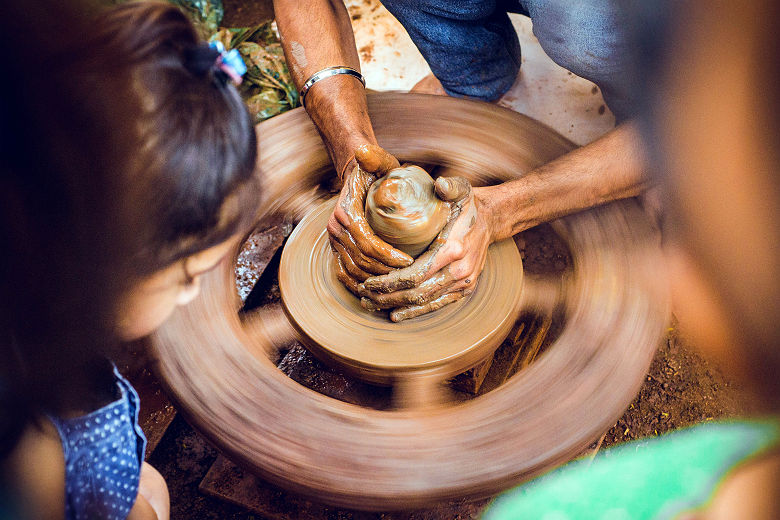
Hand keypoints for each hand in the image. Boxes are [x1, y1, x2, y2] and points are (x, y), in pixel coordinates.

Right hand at [328, 144, 414, 293]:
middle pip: (361, 261)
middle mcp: (335, 228)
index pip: (367, 242)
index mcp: (345, 212)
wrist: (356, 176)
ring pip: (353, 271)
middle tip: (409, 276)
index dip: (388, 256)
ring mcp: (333, 241)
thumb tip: (363, 150)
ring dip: (375, 281)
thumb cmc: (374, 171)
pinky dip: (358, 285)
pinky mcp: (335, 249)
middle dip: (386, 272)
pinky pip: (343, 273)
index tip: (409, 261)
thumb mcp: (379, 161)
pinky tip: (376, 292)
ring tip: (398, 283)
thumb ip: (375, 157)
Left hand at [359, 178, 494, 320]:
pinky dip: (416, 311)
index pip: (416, 274)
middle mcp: (460, 271)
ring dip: (397, 306)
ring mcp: (464, 283)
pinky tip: (396, 314)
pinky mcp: (464, 289)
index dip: (389, 282)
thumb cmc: (468, 204)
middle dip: (387, 297)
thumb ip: (449, 186)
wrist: (491, 220)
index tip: (368, 281)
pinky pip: (438, 305)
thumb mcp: (461, 189)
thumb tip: (439, 183)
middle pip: (417, 292)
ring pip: (425, 301)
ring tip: (372, 304)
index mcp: (454, 249)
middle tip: (363, 296)